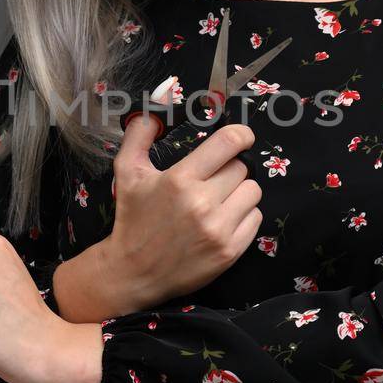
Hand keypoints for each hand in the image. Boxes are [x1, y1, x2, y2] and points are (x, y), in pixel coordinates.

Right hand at [96, 77, 263, 312]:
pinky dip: (244, 217)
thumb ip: (138, 135)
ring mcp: (218, 229)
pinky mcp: (230, 251)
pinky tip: (223, 221)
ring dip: (239, 192)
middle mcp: (202, 203)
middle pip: (242, 168)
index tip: (240, 137)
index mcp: (180, 180)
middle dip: (229, 169)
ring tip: (219, 201)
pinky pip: (256, 219)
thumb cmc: (132, 218)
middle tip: (212, 180)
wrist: (133, 272)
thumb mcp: (127, 172)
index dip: (240, 135)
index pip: (229, 143)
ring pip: (253, 192)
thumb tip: (154, 110)